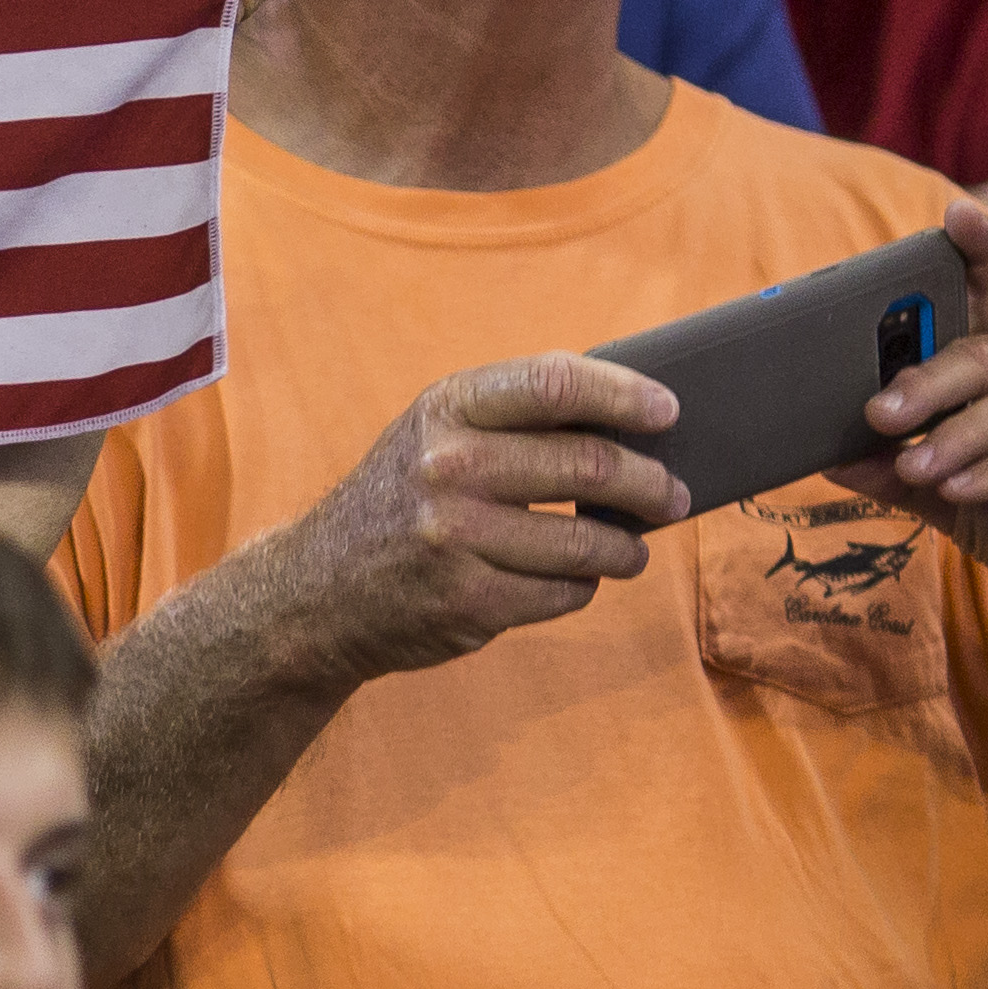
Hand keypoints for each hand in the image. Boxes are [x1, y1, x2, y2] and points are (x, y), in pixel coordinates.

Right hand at [254, 351, 687, 691]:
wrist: (315, 593)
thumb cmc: (398, 501)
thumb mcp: (433, 434)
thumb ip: (513, 416)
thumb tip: (632, 415)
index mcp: (445, 410)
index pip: (556, 385)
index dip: (625, 396)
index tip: (668, 413)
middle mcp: (447, 469)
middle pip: (588, 466)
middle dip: (650, 484)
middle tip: (672, 496)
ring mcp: (456, 540)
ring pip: (586, 542)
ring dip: (627, 547)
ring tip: (632, 547)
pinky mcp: (467, 603)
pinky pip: (563, 593)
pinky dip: (582, 586)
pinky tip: (573, 578)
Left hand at [829, 199, 987, 639]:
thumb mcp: (949, 495)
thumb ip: (897, 471)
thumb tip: (830, 458)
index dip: (979, 250)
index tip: (955, 215)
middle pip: (987, 354)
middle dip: (928, 381)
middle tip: (878, 412)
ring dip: (957, 437)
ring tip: (913, 465)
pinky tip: (960, 488)